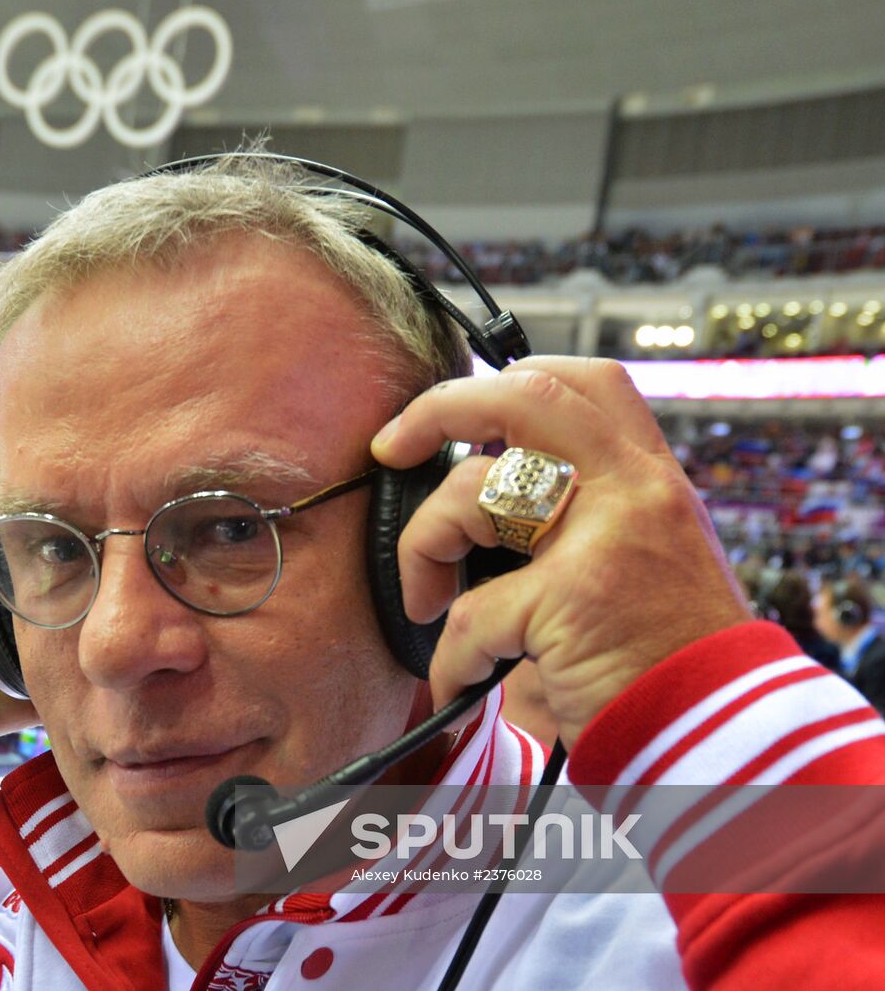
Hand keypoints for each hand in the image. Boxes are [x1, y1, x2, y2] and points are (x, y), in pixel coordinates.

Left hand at [371, 357, 752, 748]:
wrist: (724, 737)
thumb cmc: (668, 656)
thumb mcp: (648, 557)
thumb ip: (590, 513)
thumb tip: (488, 489)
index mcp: (652, 478)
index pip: (585, 383)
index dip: (507, 379)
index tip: (457, 412)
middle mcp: (636, 491)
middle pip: (524, 397)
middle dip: (437, 408)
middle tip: (391, 445)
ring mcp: (604, 540)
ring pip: (471, 494)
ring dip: (423, 548)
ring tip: (429, 600)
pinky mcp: (571, 602)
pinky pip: (470, 614)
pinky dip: (451, 657)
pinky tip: (458, 681)